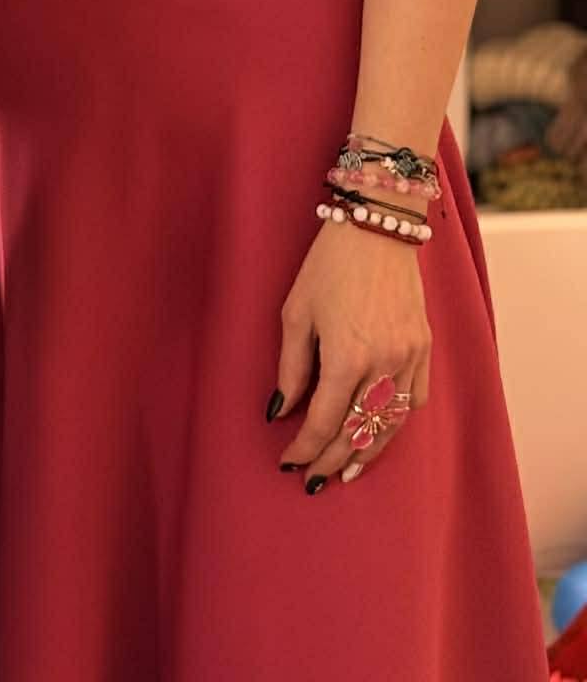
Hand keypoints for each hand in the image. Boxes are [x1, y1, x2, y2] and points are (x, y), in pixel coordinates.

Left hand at [271, 222, 430, 491]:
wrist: (378, 228)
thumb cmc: (328, 265)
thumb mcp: (296, 312)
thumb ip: (291, 367)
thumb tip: (281, 410)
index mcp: (347, 357)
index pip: (324, 421)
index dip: (305, 448)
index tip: (289, 462)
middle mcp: (383, 365)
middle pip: (359, 431)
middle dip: (333, 459)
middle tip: (315, 478)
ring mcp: (410, 358)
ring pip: (391, 423)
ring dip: (369, 451)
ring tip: (349, 471)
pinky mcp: (425, 348)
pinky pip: (415, 399)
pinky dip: (397, 422)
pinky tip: (382, 433)